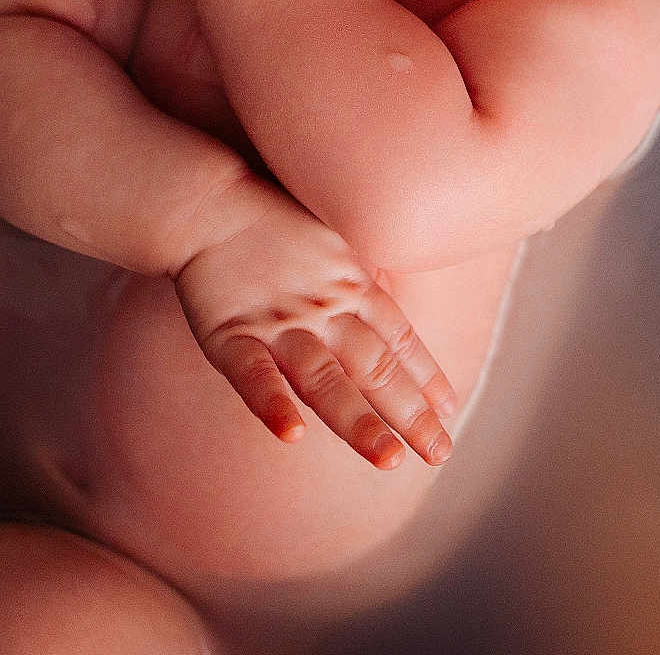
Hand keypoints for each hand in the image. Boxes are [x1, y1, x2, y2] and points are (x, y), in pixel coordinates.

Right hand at [174, 181, 457, 471]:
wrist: (211, 201)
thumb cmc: (275, 223)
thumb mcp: (335, 244)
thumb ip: (362, 283)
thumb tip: (393, 319)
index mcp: (351, 284)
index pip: (399, 338)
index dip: (426, 376)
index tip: (448, 412)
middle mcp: (324, 308)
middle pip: (373, 367)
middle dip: (408, 414)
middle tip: (439, 453)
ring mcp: (279, 324)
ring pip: (324, 380)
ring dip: (357, 422)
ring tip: (388, 459)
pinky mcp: (232, 335)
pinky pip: (254, 376)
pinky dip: (273, 405)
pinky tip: (292, 435)